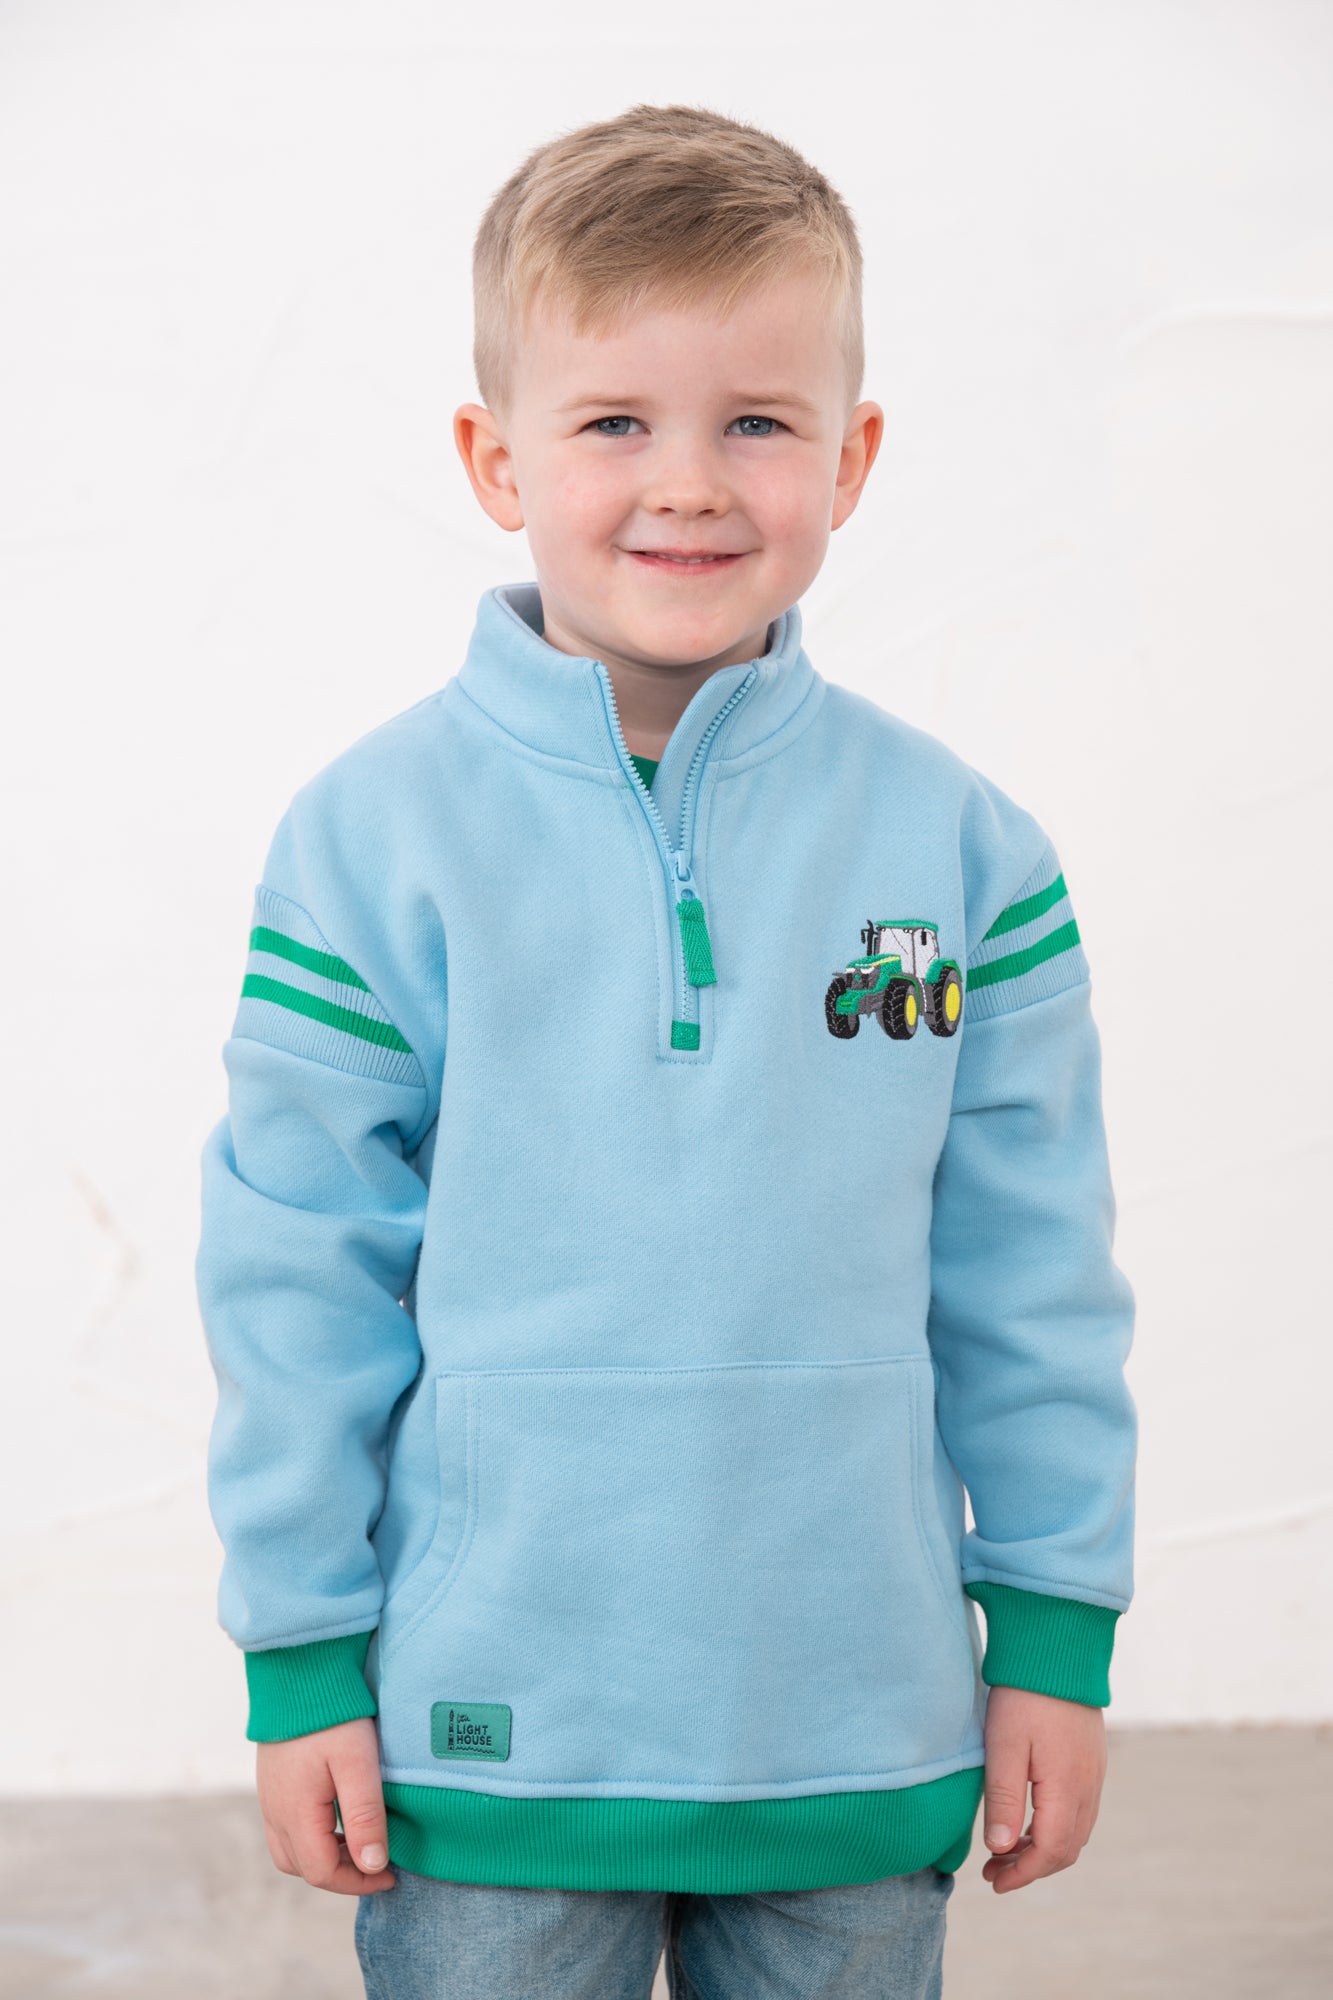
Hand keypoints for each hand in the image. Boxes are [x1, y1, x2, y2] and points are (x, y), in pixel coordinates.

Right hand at [256, 1716, 397, 1894]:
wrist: (298, 1670)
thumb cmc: (332, 1716)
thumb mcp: (357, 1764)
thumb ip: (365, 1816)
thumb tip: (373, 1866)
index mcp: (295, 1814)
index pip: (322, 1873)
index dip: (358, 1883)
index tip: (390, 1874)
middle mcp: (275, 1812)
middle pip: (303, 1868)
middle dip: (341, 1875)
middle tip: (377, 1864)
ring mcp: (269, 1797)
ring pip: (291, 1851)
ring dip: (325, 1858)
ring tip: (360, 1845)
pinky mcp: (271, 1782)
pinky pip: (286, 1828)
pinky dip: (312, 1838)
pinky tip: (337, 1819)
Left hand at [979, 1685, 1106, 1893]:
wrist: (1057, 1648)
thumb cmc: (1024, 1695)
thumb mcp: (1004, 1747)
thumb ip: (1004, 1800)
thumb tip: (1000, 1850)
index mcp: (1068, 1788)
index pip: (1050, 1852)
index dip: (1022, 1874)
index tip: (993, 1882)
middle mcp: (1089, 1786)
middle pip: (1067, 1849)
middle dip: (1032, 1868)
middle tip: (994, 1872)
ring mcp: (1095, 1772)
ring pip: (1077, 1831)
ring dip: (1044, 1850)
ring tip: (1007, 1850)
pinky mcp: (1092, 1758)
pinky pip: (1081, 1810)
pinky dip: (1056, 1827)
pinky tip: (1030, 1818)